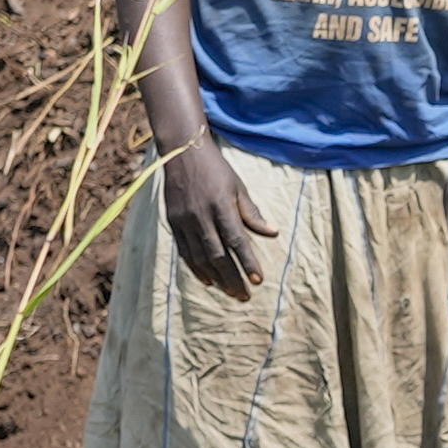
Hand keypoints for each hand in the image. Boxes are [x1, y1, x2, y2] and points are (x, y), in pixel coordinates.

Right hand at [158, 135, 277, 298]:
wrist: (182, 152)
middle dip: (233, 278)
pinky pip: (185, 252)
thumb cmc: (216, 170)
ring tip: (230, 291)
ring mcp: (185, 221)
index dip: (248, 262)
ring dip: (216, 278)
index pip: (237, 240)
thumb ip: (253, 212)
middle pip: (218, 255)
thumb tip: (273, 233)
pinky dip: (197, 269)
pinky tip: (209, 280)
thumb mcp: (238, 187)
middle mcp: (201, 216)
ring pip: (200, 258)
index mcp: (221, 205)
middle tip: (244, 295)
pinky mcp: (173, 223)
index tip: (258, 280)